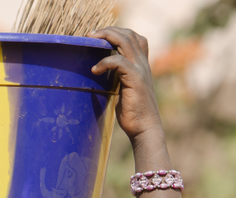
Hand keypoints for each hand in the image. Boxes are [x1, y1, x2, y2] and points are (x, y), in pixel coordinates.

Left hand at [89, 27, 163, 144]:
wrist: (144, 128)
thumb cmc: (132, 113)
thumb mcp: (124, 89)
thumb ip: (118, 77)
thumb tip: (101, 73)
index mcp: (141, 64)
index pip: (134, 37)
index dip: (118, 32)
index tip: (99, 37)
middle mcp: (143, 64)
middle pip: (128, 34)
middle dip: (108, 30)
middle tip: (90, 35)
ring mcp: (140, 70)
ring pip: (125, 41)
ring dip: (106, 37)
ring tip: (91, 41)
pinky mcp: (135, 79)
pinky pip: (119, 61)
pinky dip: (105, 62)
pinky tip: (95, 69)